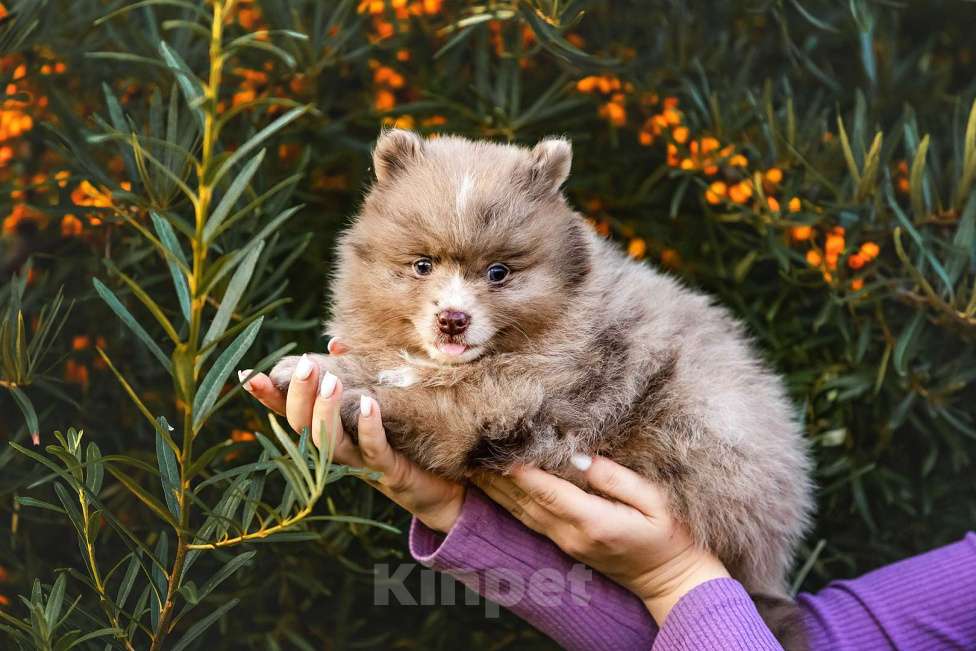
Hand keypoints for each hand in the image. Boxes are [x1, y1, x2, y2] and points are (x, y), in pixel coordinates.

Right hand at [239, 339, 464, 532]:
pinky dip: (368, 427)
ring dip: (326, 410)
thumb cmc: (402, 441)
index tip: (247, 375)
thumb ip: (353, 375)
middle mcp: (337, 449)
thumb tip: (334, 341)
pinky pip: (373, 450)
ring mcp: (360, 463)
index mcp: (329, 431)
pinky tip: (369, 403)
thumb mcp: (374, 404)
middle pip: (301, 426)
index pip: (289, 412)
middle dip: (298, 395)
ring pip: (328, 442)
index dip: (267, 396)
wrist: (442, 488)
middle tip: (304, 365)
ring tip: (330, 380)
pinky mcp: (389, 471)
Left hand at [472, 456, 729, 624]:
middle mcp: (571, 535)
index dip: (519, 471)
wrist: (672, 581)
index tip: (496, 448)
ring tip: (471, 463)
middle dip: (495, 476)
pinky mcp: (565, 544)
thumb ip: (617, 479)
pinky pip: (528, 519)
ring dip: (494, 489)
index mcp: (593, 522)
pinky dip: (508, 501)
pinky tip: (495, 486)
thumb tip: (582, 458)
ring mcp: (565, 543)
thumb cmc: (671, 536)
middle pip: (523, 502)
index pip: (546, 492)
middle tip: (468, 448)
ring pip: (520, 512)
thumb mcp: (656, 502)